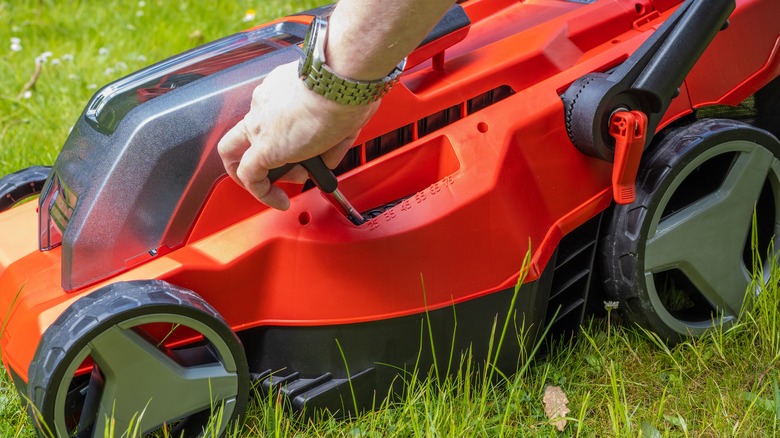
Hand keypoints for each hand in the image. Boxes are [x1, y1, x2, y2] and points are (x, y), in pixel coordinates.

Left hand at [218, 61, 377, 209]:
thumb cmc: (346, 87)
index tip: (303, 148)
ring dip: (262, 174)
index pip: (270, 115)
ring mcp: (259, 124)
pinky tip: (280, 201)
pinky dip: (263, 193)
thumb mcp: (339, 111)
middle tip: (292, 167)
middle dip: (264, 156)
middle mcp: (264, 103)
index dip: (286, 137)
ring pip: (238, 153)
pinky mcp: (263, 147)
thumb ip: (330, 137)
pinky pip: (250, 177)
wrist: (342, 82)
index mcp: (280, 89)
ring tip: (290, 184)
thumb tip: (327, 158)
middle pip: (246, 133)